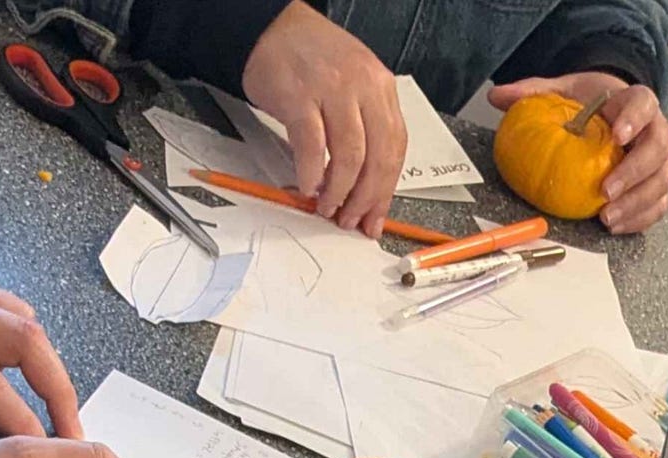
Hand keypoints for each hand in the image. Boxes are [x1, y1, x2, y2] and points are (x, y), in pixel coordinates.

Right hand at [243, 0, 406, 237]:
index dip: (386, 190)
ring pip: (350, 156)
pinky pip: (313, 146)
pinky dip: (312, 174)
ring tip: (328, 207)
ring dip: (340, 192)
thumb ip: (364, 129)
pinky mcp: (300, 96)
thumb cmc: (311, 61)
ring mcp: (332, 89)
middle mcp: (361, 87)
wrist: (272, 26)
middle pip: (377, 157)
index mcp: (380, 87)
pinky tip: (309, 186)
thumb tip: (365, 187)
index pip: (395, 149)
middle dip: (365, 199)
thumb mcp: (353, 86)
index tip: (375, 216)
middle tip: (351, 220)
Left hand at [489, 74, 667, 233]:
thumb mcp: (566, 91)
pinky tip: (615, 227)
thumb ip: (536, 91)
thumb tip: (496, 96)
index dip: (634, 120)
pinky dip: (639, 219)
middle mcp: (655, 131)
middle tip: (606, 191)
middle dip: (634, 173)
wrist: (616, 115)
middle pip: (658, 150)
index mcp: (637, 102)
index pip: (644, 105)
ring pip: (661, 183)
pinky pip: (657, 206)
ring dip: (637, 204)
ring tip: (607, 218)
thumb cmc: (594, 105)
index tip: (617, 135)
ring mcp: (659, 162)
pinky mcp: (655, 187)